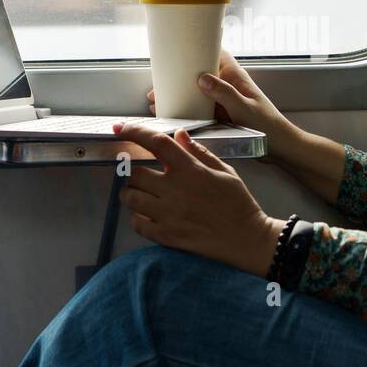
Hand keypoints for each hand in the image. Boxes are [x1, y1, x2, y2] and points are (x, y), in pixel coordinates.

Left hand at [111, 120, 285, 276]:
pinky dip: (137, 217)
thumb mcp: (224, 171)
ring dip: (132, 194)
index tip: (120, 128)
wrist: (246, 238)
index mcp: (190, 170)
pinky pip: (136, 223)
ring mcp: (167, 215)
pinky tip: (148, 215)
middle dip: (134, 172)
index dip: (134, 132)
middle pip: (135, 174)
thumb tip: (178, 135)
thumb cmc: (238, 202)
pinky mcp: (165, 236)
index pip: (155, 143)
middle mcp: (174, 190)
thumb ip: (199, 152)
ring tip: (142, 195)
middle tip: (144, 176)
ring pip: (130, 198)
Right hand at [147, 49, 298, 159]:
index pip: (217, 53)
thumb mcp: (244, 108)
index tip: (180, 49)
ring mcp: (225, 101)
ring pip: (199, 93)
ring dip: (181, 96)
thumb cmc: (268, 126)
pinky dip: (187, 111)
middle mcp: (229, 86)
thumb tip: (202, 77)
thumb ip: (224, 93)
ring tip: (158, 102)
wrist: (280, 147)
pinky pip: (202, 110)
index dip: (200, 48)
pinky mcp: (223, 116)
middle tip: (159, 85)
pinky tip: (173, 116)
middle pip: (201, 74)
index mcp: (236, 77)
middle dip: (181, 78)